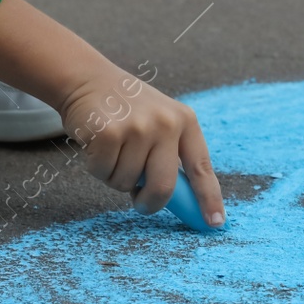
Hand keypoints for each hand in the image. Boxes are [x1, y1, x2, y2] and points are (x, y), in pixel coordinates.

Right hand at [0, 0, 225, 225]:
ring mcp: (138, 127)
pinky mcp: (108, 133)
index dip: (209, 198)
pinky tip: (97, 146)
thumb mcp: (159, 124)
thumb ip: (169, 157)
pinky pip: (104, 173)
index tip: (215, 223)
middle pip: (164, 187)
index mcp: (185, 122)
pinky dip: (97, 168)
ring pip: (128, 183)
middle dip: (150, 203)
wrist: (88, 79)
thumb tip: (177, 202)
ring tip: (114, 152)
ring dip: (117, 178)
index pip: (201, 168)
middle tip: (140, 204)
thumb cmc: (127, 112)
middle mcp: (166, 123)